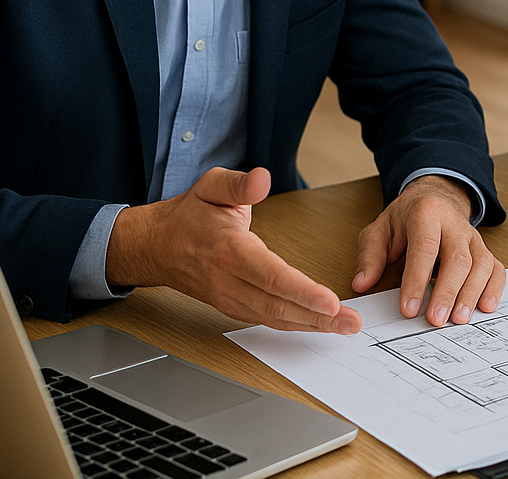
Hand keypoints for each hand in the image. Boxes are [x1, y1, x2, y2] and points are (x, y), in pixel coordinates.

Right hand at [107, 167, 360, 333]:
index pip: (271, 276)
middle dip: (318, 317)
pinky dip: (294, 325)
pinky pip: (266, 319)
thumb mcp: (210, 186)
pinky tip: (318, 325)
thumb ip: (239, 184)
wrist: (156, 246)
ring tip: (344, 327)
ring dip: (311, 326)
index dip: (302, 292)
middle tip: (352, 322)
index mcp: (229, 250)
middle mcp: (230, 281)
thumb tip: (262, 178)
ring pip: (274, 318)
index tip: (331, 302)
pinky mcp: (233, 307)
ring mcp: (230, 298)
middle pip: (278, 305)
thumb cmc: (188, 216)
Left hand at [352, 175, 505, 326]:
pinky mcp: (484, 249)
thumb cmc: (407, 218)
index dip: (417, 280)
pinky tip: (485, 307)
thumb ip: (370, 255)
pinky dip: (494, 288)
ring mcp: (473, 237)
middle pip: (457, 258)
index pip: (424, 248)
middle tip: (436, 320)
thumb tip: (361, 283)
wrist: (436, 197)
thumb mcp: (381, 228)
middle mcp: (455, 224)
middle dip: (447, 291)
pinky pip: (496, 268)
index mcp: (426, 214)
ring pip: (481, 264)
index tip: (408, 309)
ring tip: (458, 319)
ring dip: (471, 293)